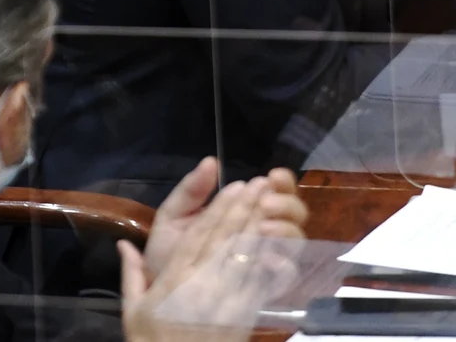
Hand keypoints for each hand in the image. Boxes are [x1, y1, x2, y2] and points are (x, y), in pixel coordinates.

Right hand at [120, 178, 299, 341]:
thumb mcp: (133, 311)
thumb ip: (131, 274)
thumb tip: (123, 244)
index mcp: (176, 280)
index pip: (201, 235)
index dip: (219, 209)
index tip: (234, 186)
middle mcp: (204, 285)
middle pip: (228, 239)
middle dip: (245, 208)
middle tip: (260, 183)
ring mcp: (228, 300)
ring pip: (247, 256)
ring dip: (260, 225)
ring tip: (271, 202)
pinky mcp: (244, 315)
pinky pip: (258, 281)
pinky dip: (268, 257)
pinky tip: (276, 239)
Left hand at [143, 158, 307, 278]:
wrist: (158, 293)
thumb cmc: (169, 252)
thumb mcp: (173, 217)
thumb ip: (191, 190)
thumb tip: (211, 162)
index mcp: (243, 210)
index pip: (274, 190)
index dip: (281, 181)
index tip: (270, 177)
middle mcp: (262, 232)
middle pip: (295, 212)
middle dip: (286, 202)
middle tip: (265, 203)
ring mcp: (267, 259)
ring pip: (296, 240)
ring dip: (283, 229)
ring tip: (261, 227)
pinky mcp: (265, 286)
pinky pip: (288, 275)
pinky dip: (282, 264)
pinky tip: (267, 257)